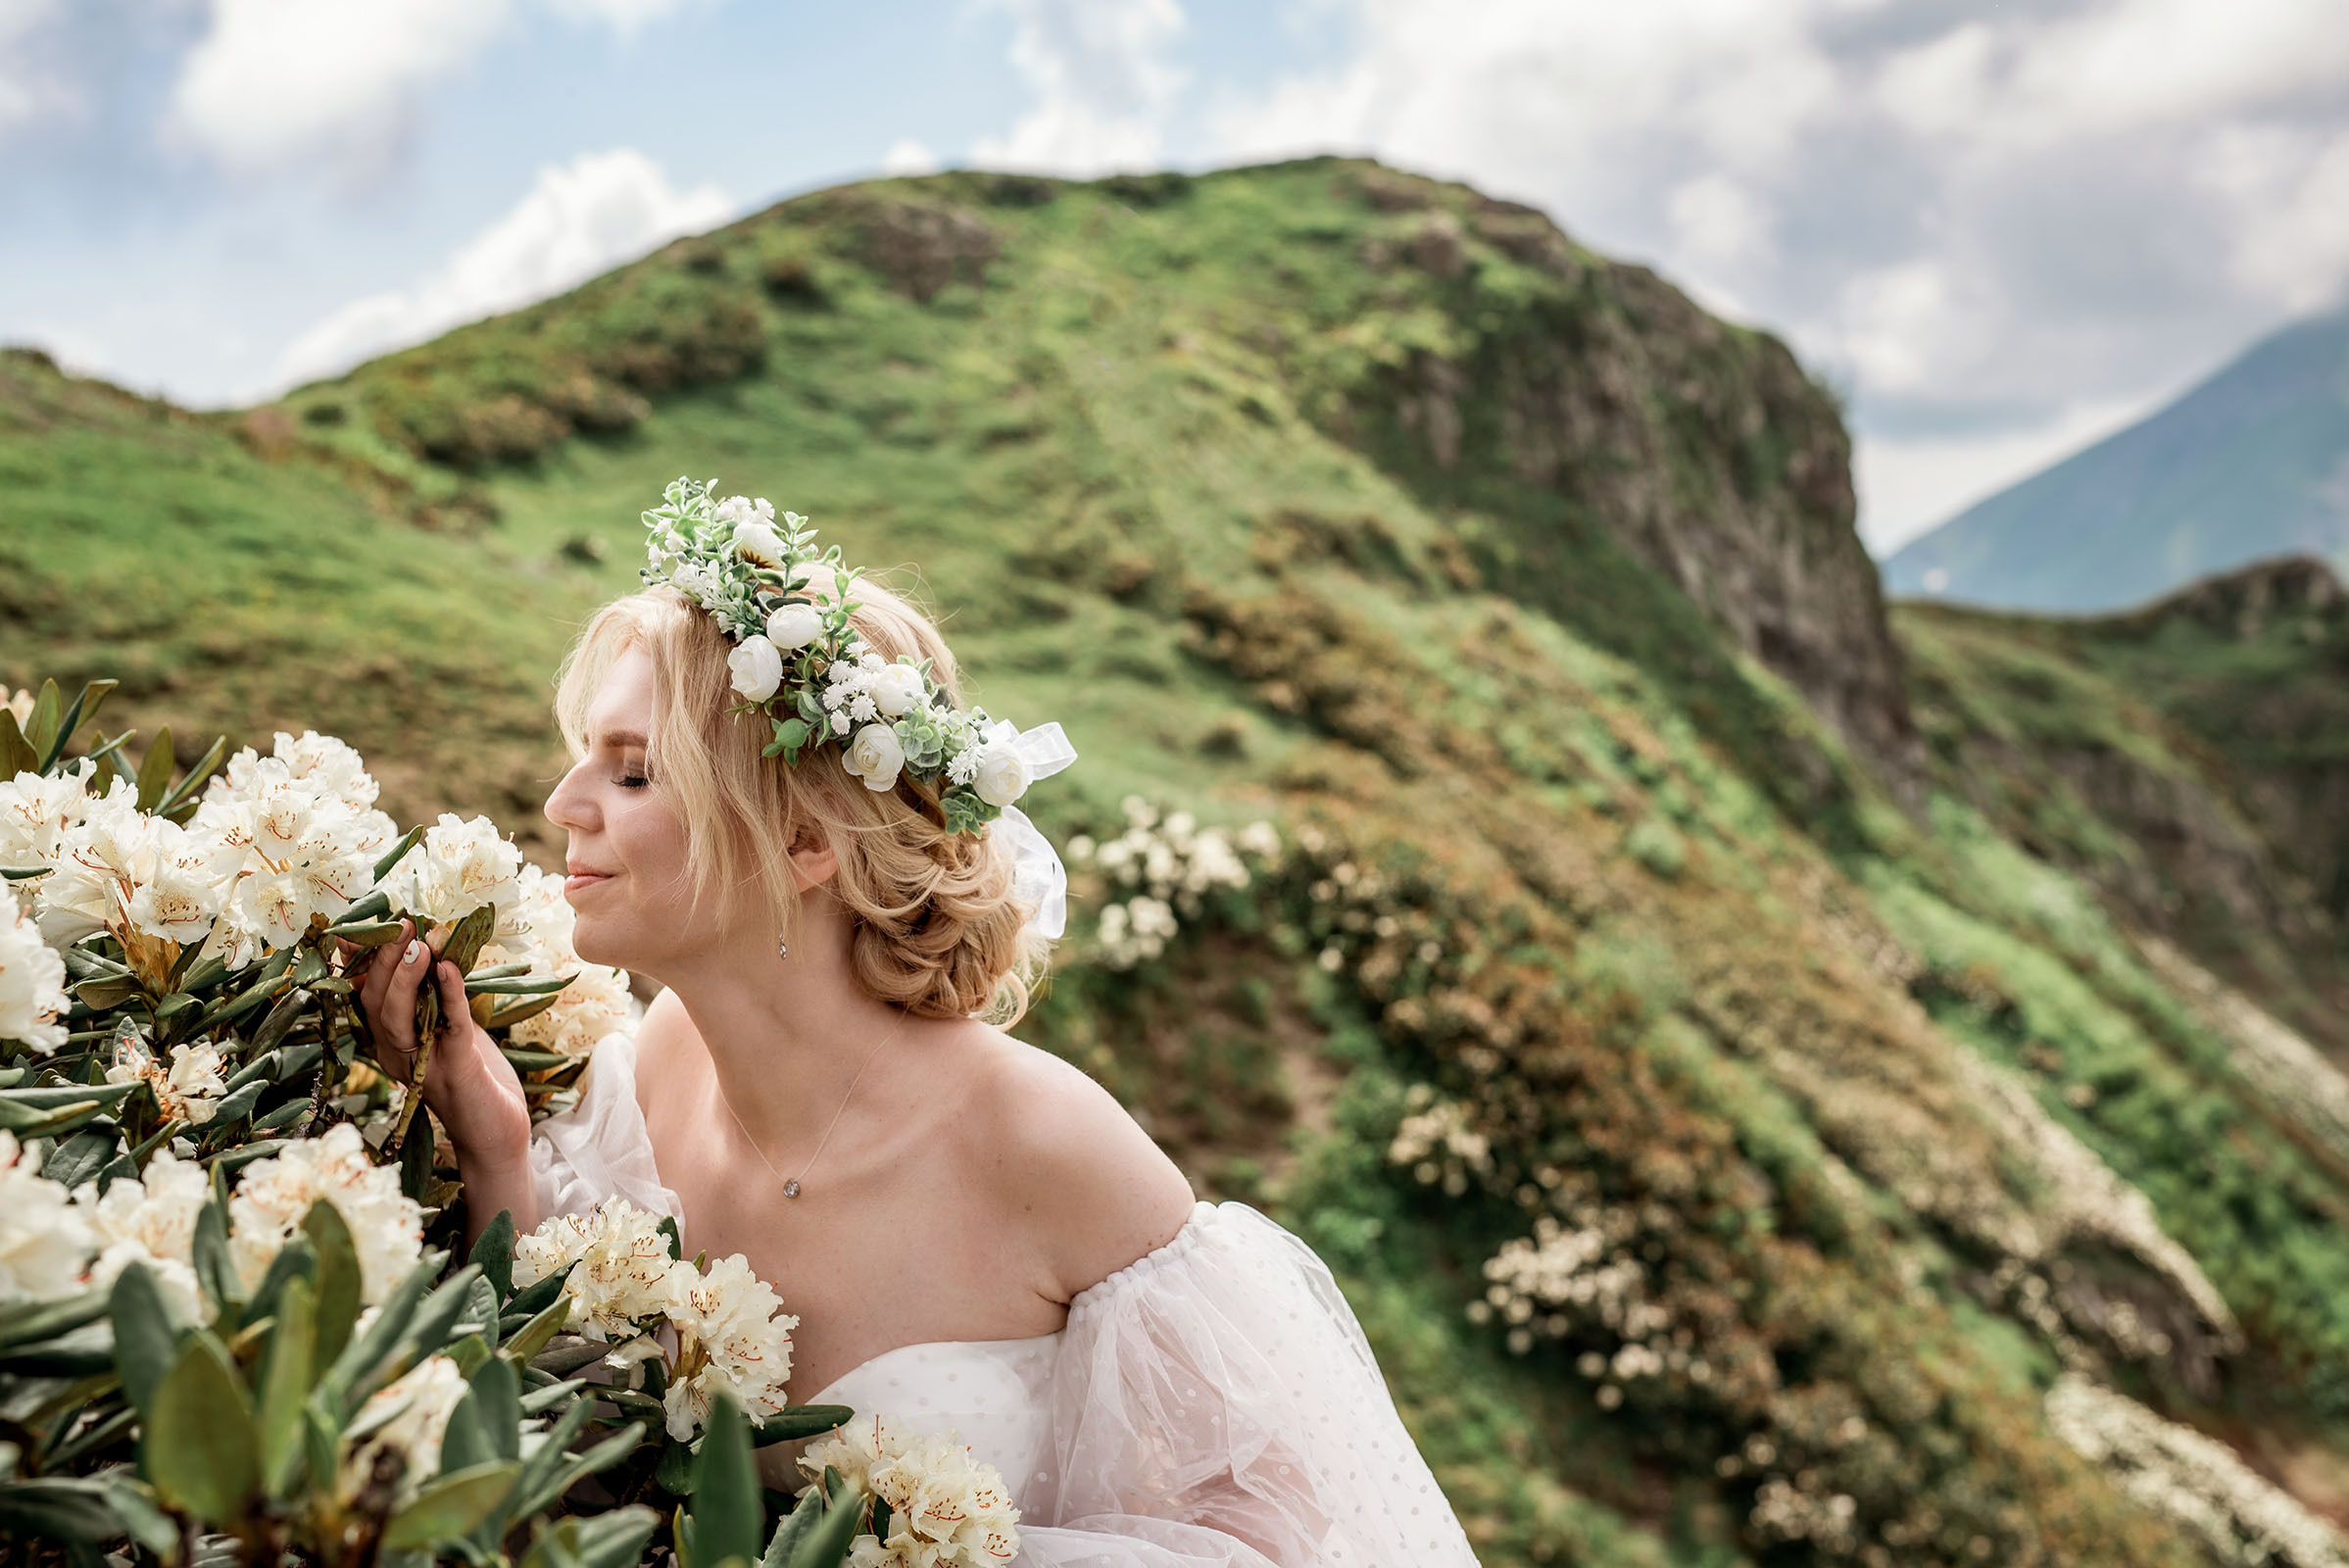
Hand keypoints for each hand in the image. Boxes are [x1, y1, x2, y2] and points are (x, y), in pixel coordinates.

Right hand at [342, 917, 530, 1172]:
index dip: (362, 961)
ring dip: (407, 978)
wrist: (497, 1135)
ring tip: (419, 945)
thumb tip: (435, 947)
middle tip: (401, 924)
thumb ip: (439, 997)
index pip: (365, 996)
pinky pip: (449, 1028)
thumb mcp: (450, 1030)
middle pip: (376, 1003)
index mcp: (391, 1042)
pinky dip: (451, 996)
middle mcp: (397, 1054)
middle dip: (386, 960)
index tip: (364, 926)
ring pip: (398, 1019)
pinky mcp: (455, 1072)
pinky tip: (451, 969)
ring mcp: (422, 1065)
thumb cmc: (474, 1079)